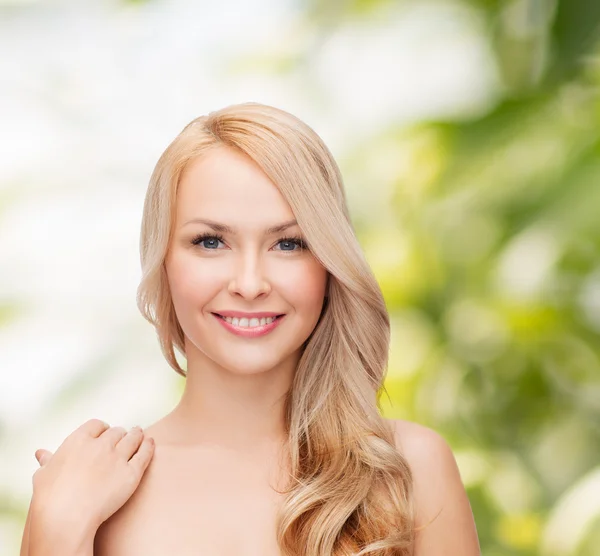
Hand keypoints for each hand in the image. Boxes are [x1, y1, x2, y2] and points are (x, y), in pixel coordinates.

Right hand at [31, 419, 154, 531]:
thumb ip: (48, 461)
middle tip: (123, 438)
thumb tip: (41, 453)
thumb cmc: (50, 499)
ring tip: (140, 435)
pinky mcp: (131, 473)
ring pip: (133, 438)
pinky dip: (148, 446)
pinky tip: (150, 443)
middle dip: (119, 434)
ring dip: (137, 435)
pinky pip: (144, 454)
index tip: (104, 434)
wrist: (66, 518)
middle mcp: (100, 444)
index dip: (102, 429)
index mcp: (78, 440)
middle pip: (116, 432)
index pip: (96, 425)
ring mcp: (118, 457)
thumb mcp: (43, 475)